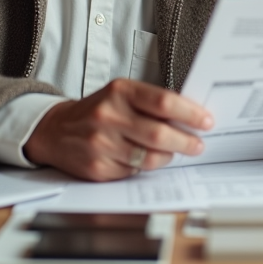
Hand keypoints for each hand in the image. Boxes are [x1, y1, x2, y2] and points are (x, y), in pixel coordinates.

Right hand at [23, 78, 212, 180]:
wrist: (56, 130)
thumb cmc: (98, 110)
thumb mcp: (121, 94)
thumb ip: (151, 102)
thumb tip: (191, 115)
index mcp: (120, 91)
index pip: (163, 102)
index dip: (190, 113)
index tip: (207, 121)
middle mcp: (109, 115)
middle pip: (159, 134)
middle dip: (186, 142)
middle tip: (198, 144)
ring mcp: (101, 143)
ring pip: (150, 157)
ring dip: (169, 156)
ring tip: (175, 152)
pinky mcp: (97, 167)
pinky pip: (134, 172)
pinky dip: (146, 167)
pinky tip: (148, 160)